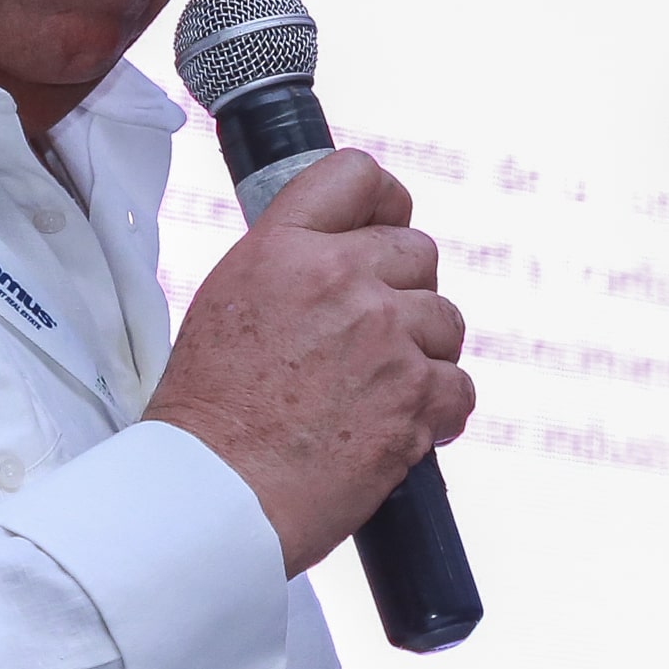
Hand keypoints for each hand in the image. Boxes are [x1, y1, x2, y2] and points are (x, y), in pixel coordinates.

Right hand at [145, 150, 474, 574]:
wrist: (214, 493)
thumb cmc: (208, 414)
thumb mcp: (227, 303)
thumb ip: (287, 267)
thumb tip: (337, 260)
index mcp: (284, 247)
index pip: (358, 175)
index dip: (384, 202)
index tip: (385, 229)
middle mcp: (341, 279)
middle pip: (418, 251)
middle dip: (404, 292)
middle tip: (373, 338)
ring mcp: (385, 335)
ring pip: (446, 319)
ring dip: (423, 354)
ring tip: (377, 392)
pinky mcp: (416, 395)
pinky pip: (459, 386)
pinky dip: (438, 411)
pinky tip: (398, 427)